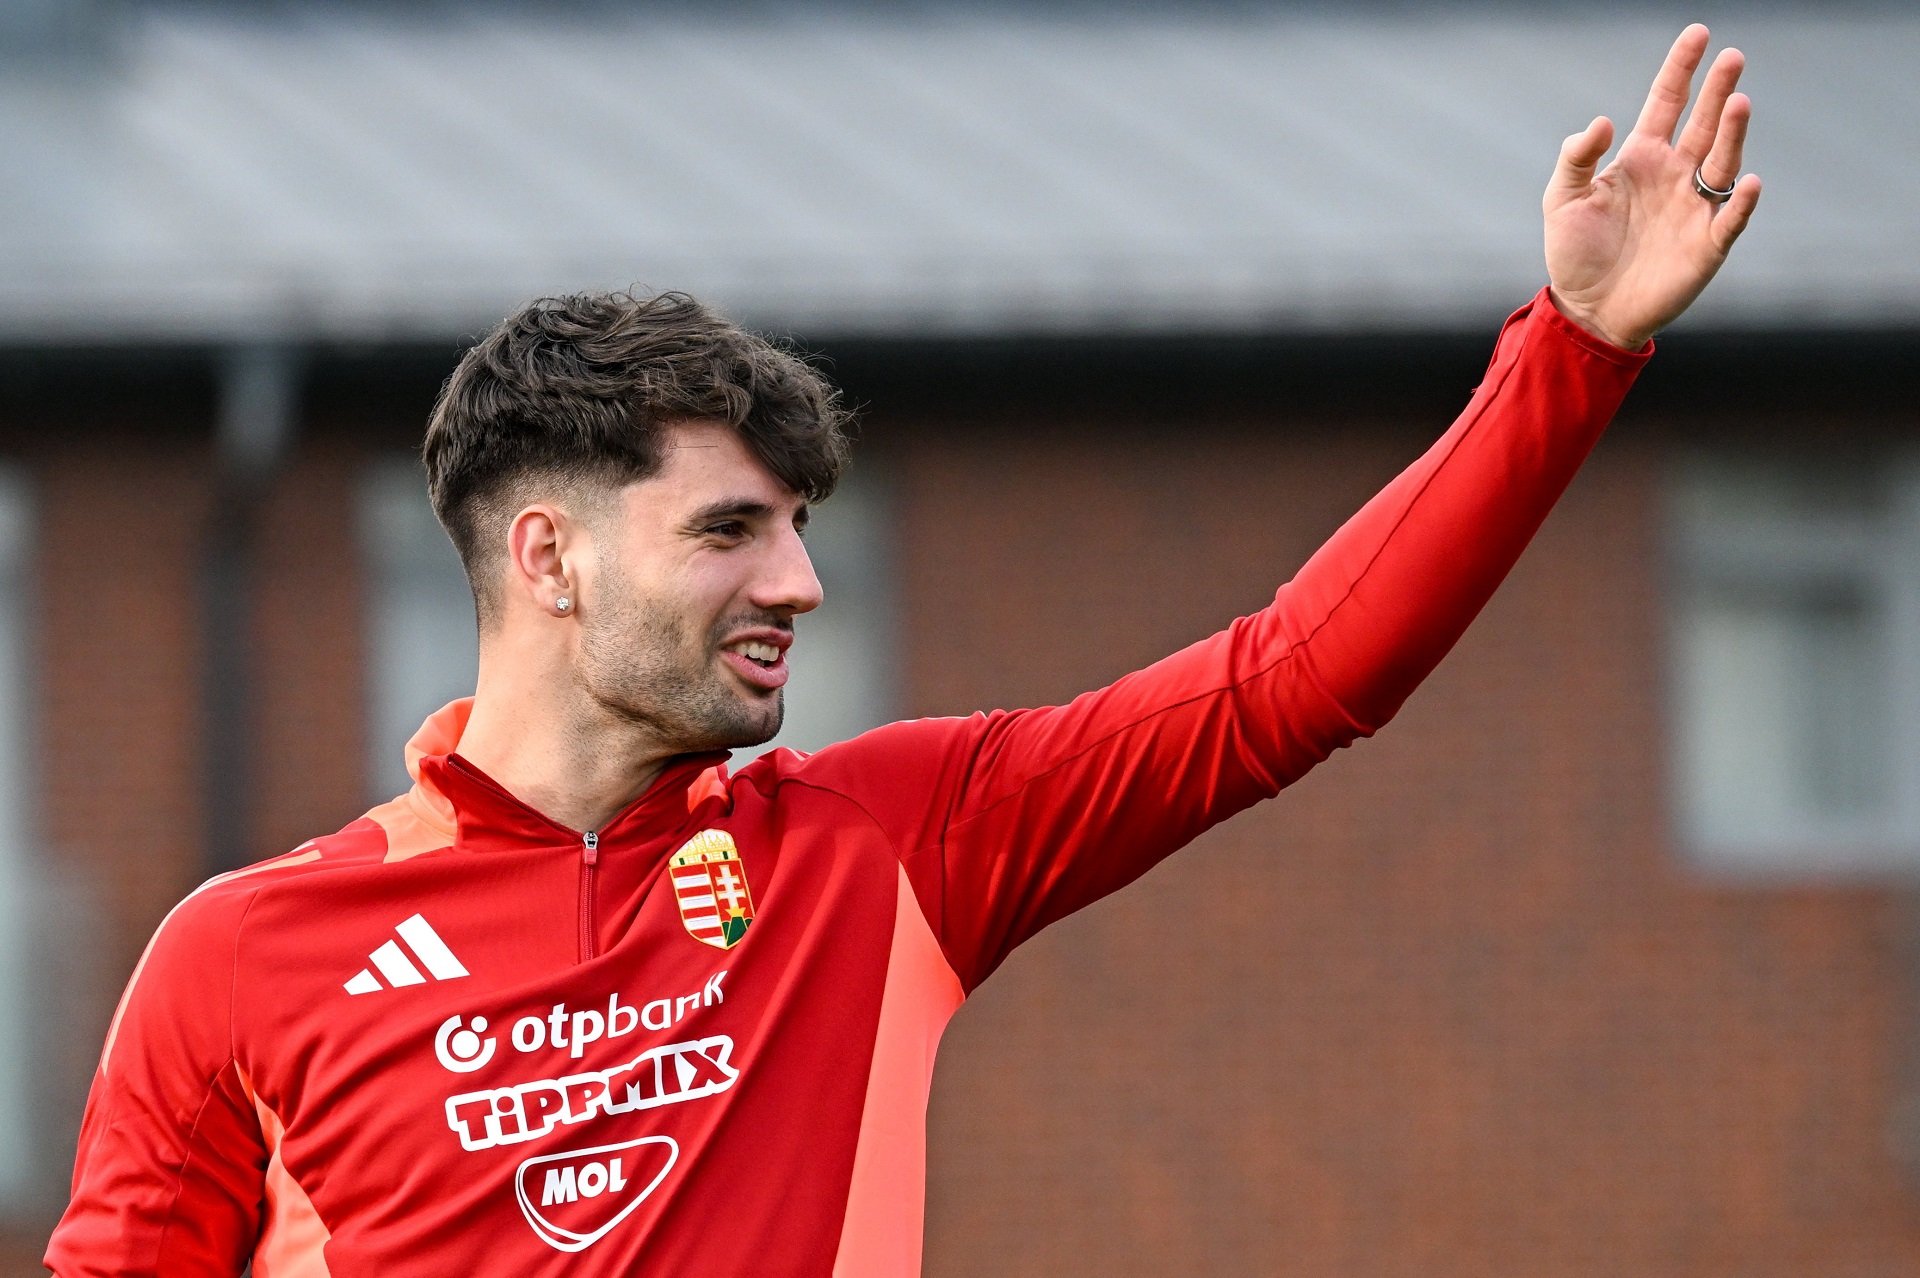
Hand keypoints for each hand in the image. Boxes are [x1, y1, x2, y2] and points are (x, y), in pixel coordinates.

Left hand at [1544, 24, 1761, 349]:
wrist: (1587, 310)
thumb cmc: (1575, 254)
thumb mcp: (1562, 199)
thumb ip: (1577, 157)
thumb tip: (1603, 122)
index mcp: (1641, 158)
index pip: (1667, 102)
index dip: (1682, 69)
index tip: (1698, 34)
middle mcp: (1675, 175)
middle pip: (1703, 123)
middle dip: (1718, 90)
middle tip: (1732, 57)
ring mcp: (1695, 207)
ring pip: (1722, 161)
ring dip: (1732, 133)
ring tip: (1738, 102)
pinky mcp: (1707, 245)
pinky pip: (1730, 218)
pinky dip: (1740, 201)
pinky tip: (1744, 181)